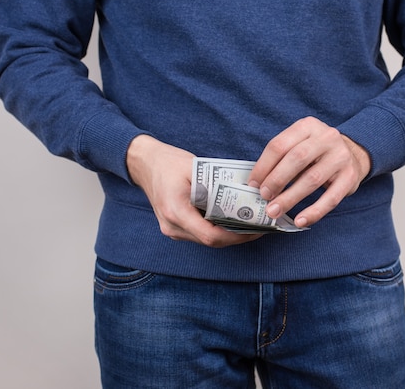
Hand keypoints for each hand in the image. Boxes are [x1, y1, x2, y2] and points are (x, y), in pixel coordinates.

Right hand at [127, 135, 261, 247]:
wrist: (144, 163)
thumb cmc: (168, 163)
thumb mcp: (194, 168)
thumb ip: (215, 184)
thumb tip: (243, 196)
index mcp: (176, 212)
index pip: (211, 236)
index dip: (236, 237)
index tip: (255, 230)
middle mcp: (172, 226)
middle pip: (211, 241)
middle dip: (238, 236)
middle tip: (260, 227)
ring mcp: (172, 229)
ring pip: (206, 240)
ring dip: (229, 234)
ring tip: (251, 224)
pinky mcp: (175, 227)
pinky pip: (200, 234)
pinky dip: (218, 230)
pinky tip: (232, 221)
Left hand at [247, 117, 370, 227]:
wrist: (353, 154)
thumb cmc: (316, 153)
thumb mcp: (299, 144)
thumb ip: (280, 159)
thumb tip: (256, 184)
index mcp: (307, 126)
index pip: (280, 145)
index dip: (263, 166)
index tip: (253, 184)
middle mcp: (326, 137)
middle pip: (296, 159)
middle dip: (276, 180)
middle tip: (264, 197)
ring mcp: (341, 156)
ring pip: (312, 179)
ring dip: (290, 198)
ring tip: (274, 211)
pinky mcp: (350, 177)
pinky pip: (331, 198)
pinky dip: (314, 211)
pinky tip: (300, 221)